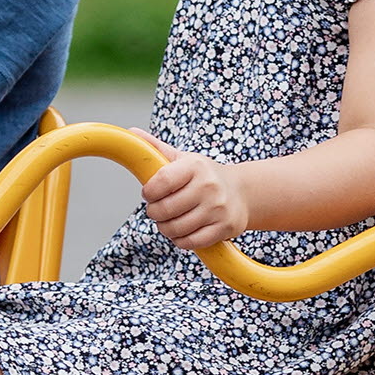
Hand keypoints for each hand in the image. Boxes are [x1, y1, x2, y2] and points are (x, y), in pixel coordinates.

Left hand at [134, 130, 249, 251]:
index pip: (160, 183)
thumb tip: (132, 133)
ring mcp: (218, 208)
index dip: (148, 193)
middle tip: (158, 209)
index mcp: (195, 166)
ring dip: (166, 228)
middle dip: (155, 212)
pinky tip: (182, 231)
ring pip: (175, 229)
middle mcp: (209, 186)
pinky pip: (191, 242)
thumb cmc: (204, 176)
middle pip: (165, 210)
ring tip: (170, 220)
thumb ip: (157, 149)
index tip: (149, 193)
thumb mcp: (184, 159)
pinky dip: (180, 240)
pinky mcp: (225, 227)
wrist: (242, 191)